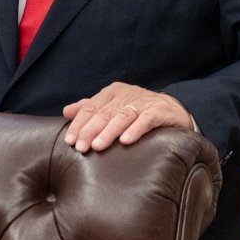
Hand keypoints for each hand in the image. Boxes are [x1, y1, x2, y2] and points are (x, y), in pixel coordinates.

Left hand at [62, 82, 192, 152]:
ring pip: (123, 116)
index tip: (71, 141)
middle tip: (82, 147)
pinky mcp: (160, 111)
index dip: (79, 124)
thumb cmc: (138, 111)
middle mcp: (128, 94)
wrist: (173, 111)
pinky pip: (146, 120)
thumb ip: (91, 109)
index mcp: (113, 92)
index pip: (91, 107)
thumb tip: (66, 111)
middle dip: (91, 130)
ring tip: (98, 146)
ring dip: (109, 132)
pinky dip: (135, 130)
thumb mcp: (113, 107)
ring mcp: (144, 102)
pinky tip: (125, 141)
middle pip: (105, 113)